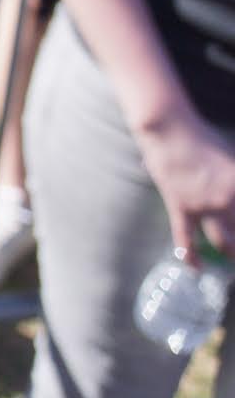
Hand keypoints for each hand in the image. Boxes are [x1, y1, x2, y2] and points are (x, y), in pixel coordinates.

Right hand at [136, 108, 234, 257]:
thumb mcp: (231, 157)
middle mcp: (227, 199)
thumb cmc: (202, 138)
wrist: (169, 129)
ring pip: (223, 242)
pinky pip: (185, 239)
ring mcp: (203, 206)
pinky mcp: (180, 207)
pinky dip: (190, 256)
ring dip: (230, 253)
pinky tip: (196, 268)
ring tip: (232, 258)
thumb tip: (231, 197)